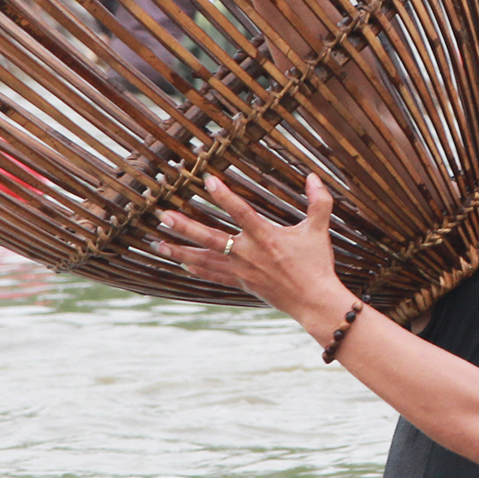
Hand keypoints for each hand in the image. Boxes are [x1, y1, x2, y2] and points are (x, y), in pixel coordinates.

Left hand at [156, 172, 349, 327]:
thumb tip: (313, 176)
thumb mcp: (320, 230)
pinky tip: (182, 262)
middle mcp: (248, 254)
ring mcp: (242, 271)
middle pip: (210, 238)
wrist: (313, 301)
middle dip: (185, 227)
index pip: (241, 211)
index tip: (207, 179)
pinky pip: (213, 276)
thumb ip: (319, 201)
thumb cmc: (317, 264)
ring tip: (159, 243)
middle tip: (164, 216)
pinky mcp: (241, 283)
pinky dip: (196, 269)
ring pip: (205, 259)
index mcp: (266, 237)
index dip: (224, 195)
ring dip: (180, 250)